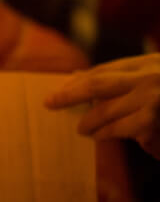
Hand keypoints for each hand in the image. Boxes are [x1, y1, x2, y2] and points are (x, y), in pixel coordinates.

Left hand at [44, 53, 159, 159]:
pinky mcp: (154, 124)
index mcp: (146, 64)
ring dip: (91, 125)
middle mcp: (147, 79)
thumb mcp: (155, 73)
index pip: (101, 72)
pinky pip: (126, 132)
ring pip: (106, 114)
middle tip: (51, 104)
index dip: (75, 83)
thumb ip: (124, 76)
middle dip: (69, 96)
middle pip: (96, 85)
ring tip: (84, 131)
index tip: (55, 93)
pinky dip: (113, 135)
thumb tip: (77, 76)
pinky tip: (106, 138)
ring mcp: (153, 102)